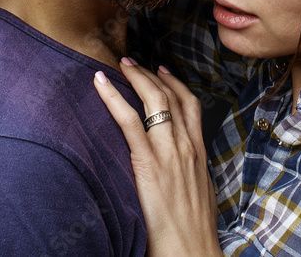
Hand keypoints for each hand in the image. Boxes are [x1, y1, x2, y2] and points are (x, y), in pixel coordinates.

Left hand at [95, 60, 220, 256]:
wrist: (193, 253)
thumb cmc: (193, 232)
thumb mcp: (199, 194)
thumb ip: (189, 173)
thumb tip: (176, 169)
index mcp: (199, 153)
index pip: (191, 105)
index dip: (176, 83)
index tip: (163, 71)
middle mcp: (186, 146)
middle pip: (171, 96)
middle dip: (150, 74)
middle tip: (133, 62)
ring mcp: (169, 153)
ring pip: (153, 100)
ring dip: (134, 77)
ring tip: (118, 65)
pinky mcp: (148, 164)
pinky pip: (128, 121)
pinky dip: (113, 98)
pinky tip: (100, 84)